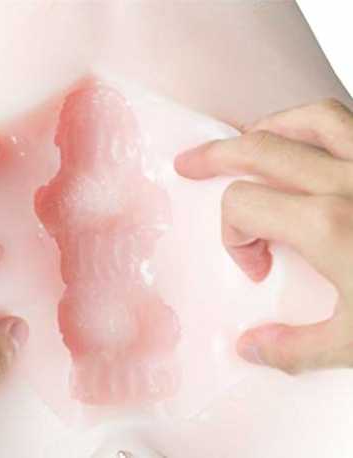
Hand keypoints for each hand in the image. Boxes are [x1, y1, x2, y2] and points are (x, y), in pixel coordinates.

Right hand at [175, 98, 352, 373]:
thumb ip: (294, 348)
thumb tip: (249, 348)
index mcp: (325, 224)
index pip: (243, 206)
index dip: (233, 236)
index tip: (254, 266)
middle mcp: (346, 179)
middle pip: (255, 149)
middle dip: (213, 157)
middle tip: (188, 163)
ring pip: (303, 119)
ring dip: (263, 130)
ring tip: (241, 143)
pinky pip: (344, 119)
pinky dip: (310, 123)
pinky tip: (299, 139)